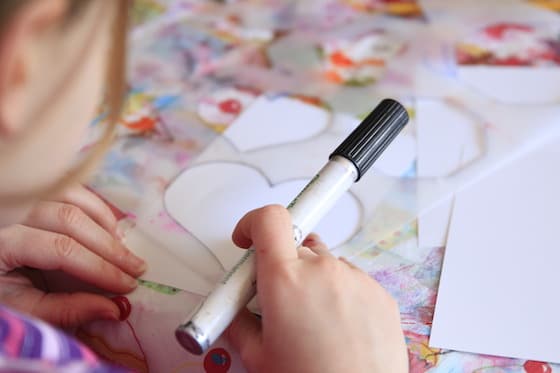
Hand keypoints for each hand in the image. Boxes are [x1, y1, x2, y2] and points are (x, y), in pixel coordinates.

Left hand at [0, 185, 145, 326]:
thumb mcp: (21, 309)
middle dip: (110, 247)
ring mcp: (21, 198)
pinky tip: (109, 228)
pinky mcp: (32, 195)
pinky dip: (94, 207)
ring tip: (125, 249)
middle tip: (137, 268)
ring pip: (73, 196)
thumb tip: (113, 308)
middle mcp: (10, 211)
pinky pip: (69, 189)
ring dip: (105, 222)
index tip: (127, 285)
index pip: (61, 249)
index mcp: (3, 241)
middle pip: (71, 219)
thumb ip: (63, 310)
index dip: (99, 267)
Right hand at [227, 205, 407, 372]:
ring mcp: (355, 278)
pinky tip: (337, 327)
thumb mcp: (258, 357)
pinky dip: (339, 293)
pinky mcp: (378, 292)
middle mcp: (322, 270)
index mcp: (286, 280)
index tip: (249, 237)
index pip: (269, 219)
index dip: (254, 223)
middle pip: (295, 246)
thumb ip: (240, 322)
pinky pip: (350, 279)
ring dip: (312, 280)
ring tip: (313, 321)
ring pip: (324, 262)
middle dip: (282, 266)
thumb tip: (234, 312)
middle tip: (279, 301)